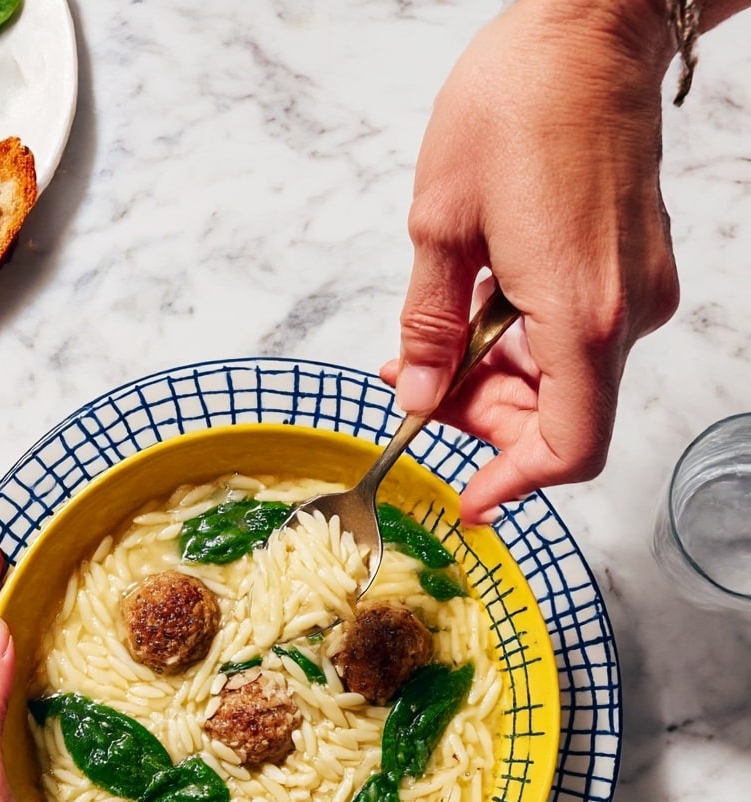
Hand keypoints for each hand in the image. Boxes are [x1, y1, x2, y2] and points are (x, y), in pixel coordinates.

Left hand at [383, 0, 680, 523]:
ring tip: (434, 343)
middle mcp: (625, 315)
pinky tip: (482, 310)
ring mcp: (640, 292)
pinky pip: (581, 340)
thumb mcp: (440, 224)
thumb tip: (416, 391)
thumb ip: (428, 325)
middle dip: (482, 421)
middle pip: (560, 421)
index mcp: (580, 315)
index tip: (468, 500)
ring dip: (498, 381)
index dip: (514, 484)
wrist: (593, 26)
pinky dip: (528, 346)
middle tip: (414, 391)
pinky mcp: (639, 270)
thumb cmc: (520, 103)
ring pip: (568, 383)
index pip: (566, 449)